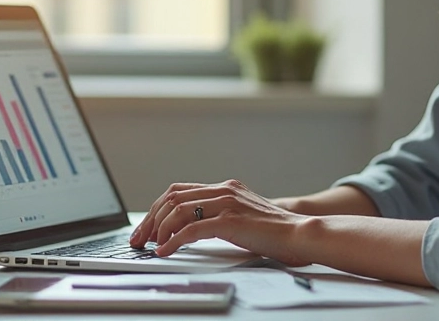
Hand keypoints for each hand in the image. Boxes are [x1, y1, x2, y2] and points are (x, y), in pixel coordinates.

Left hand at [129, 179, 311, 265]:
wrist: (299, 234)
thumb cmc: (273, 232)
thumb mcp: (241, 217)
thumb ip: (219, 216)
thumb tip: (187, 230)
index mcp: (225, 187)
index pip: (179, 191)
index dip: (157, 208)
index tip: (146, 228)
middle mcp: (223, 190)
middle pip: (172, 197)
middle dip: (150, 219)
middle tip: (139, 239)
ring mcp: (226, 203)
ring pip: (177, 209)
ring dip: (158, 229)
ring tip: (150, 246)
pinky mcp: (230, 221)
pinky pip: (190, 229)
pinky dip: (173, 240)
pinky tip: (165, 251)